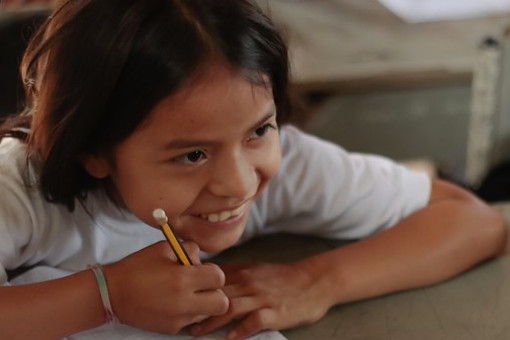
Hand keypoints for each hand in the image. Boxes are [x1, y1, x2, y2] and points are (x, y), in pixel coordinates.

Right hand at [103, 241, 228, 334]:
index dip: (213, 272)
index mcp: (182, 279)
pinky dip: (188, 312)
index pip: (219, 278)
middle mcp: (183, 303)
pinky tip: (173, 302)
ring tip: (186, 293)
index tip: (202, 270)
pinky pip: (191, 320)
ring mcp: (178, 319)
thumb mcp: (164, 248)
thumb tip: (202, 260)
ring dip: (203, 303)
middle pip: (221, 303)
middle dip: (216, 293)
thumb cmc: (137, 267)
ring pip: (208, 313)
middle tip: (202, 286)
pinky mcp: (171, 329)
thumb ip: (189, 250)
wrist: (111, 293)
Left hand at [190, 262, 329, 338]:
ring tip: (195, 333)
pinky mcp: (275, 312)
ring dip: (211, 321)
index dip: (193, 291)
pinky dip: (241, 330)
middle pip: (216, 295)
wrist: (313, 281)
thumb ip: (233, 274)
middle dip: (195, 308)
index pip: (211, 281)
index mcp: (242, 272)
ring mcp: (261, 297)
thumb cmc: (281, 278)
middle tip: (177, 321)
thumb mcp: (255, 269)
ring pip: (230, 307)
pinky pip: (255, 321)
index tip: (177, 301)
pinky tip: (230, 338)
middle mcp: (249, 283)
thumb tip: (207, 278)